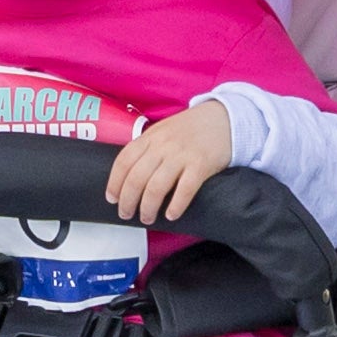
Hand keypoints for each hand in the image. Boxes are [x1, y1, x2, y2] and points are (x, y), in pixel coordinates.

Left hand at [105, 97, 237, 223]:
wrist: (225, 118)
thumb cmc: (191, 129)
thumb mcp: (163, 131)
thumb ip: (147, 148)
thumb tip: (129, 174)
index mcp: (150, 137)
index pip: (124, 161)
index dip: (114, 182)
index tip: (111, 198)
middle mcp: (162, 146)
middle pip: (136, 178)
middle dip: (127, 200)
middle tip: (126, 214)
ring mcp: (182, 155)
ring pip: (156, 186)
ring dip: (148, 207)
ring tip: (147, 218)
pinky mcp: (201, 164)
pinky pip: (185, 189)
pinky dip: (176, 205)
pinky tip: (171, 215)